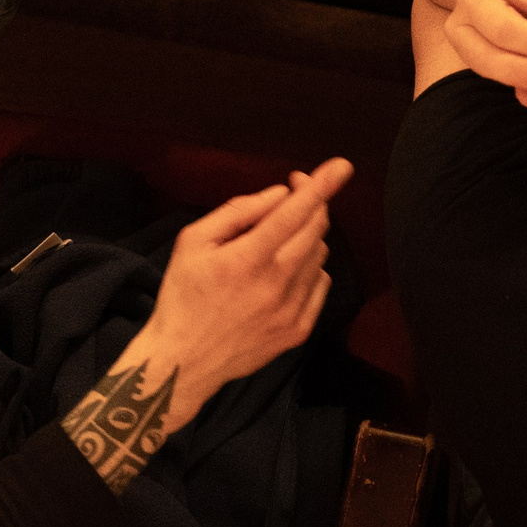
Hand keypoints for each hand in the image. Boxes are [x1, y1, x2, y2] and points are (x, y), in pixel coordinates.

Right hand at [136, 156, 353, 412]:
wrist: (184, 361)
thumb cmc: (183, 294)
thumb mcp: (193, 241)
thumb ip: (238, 212)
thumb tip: (279, 194)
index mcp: (249, 257)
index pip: (296, 211)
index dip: (322, 184)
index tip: (343, 165)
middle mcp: (277, 283)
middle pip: (315, 229)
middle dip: (309, 203)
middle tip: (290, 196)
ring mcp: (292, 310)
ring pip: (319, 255)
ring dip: (306, 237)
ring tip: (274, 242)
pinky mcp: (299, 331)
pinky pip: (320, 284)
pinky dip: (309, 268)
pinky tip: (283, 272)